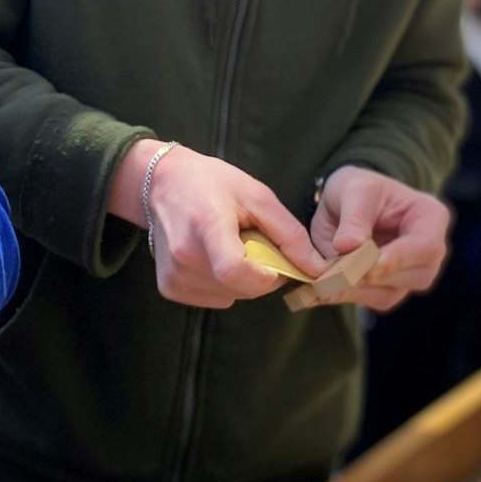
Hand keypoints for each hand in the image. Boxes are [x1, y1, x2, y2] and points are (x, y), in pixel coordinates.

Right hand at [113, 141, 328, 308]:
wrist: (162, 183)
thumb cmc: (213, 183)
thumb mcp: (257, 196)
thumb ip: (290, 235)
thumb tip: (318, 270)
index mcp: (207, 226)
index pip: (236, 271)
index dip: (266, 277)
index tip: (275, 263)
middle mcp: (185, 256)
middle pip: (242, 288)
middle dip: (261, 274)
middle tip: (253, 243)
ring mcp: (174, 276)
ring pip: (231, 296)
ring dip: (242, 279)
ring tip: (229, 245)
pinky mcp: (169, 288)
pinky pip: (215, 298)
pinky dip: (224, 284)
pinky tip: (213, 257)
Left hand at [309, 166, 449, 311]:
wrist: (345, 202)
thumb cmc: (358, 189)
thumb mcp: (355, 190)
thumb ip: (354, 218)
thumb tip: (348, 246)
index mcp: (431, 218)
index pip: (426, 247)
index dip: (396, 259)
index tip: (364, 264)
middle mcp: (429, 252)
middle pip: (413, 277)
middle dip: (370, 276)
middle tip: (331, 274)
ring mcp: (411, 275)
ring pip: (389, 294)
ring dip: (352, 289)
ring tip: (319, 281)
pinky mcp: (389, 290)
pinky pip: (370, 301)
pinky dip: (343, 295)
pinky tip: (318, 290)